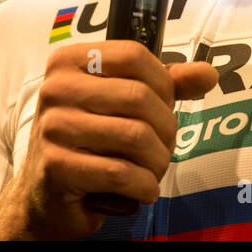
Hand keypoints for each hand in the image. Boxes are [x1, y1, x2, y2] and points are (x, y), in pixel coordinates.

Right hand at [0, 40, 216, 239]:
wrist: (44, 196)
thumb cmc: (88, 143)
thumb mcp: (121, 105)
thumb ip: (163, 86)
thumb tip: (207, 73)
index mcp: (68, 62)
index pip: (134, 55)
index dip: (163, 84)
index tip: (163, 107)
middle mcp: (56, 89)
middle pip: (140, 97)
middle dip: (166, 129)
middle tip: (162, 148)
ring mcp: (53, 127)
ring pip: (136, 137)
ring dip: (157, 162)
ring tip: (151, 171)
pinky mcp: (57, 167)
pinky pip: (122, 173)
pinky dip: (144, 187)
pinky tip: (139, 190)